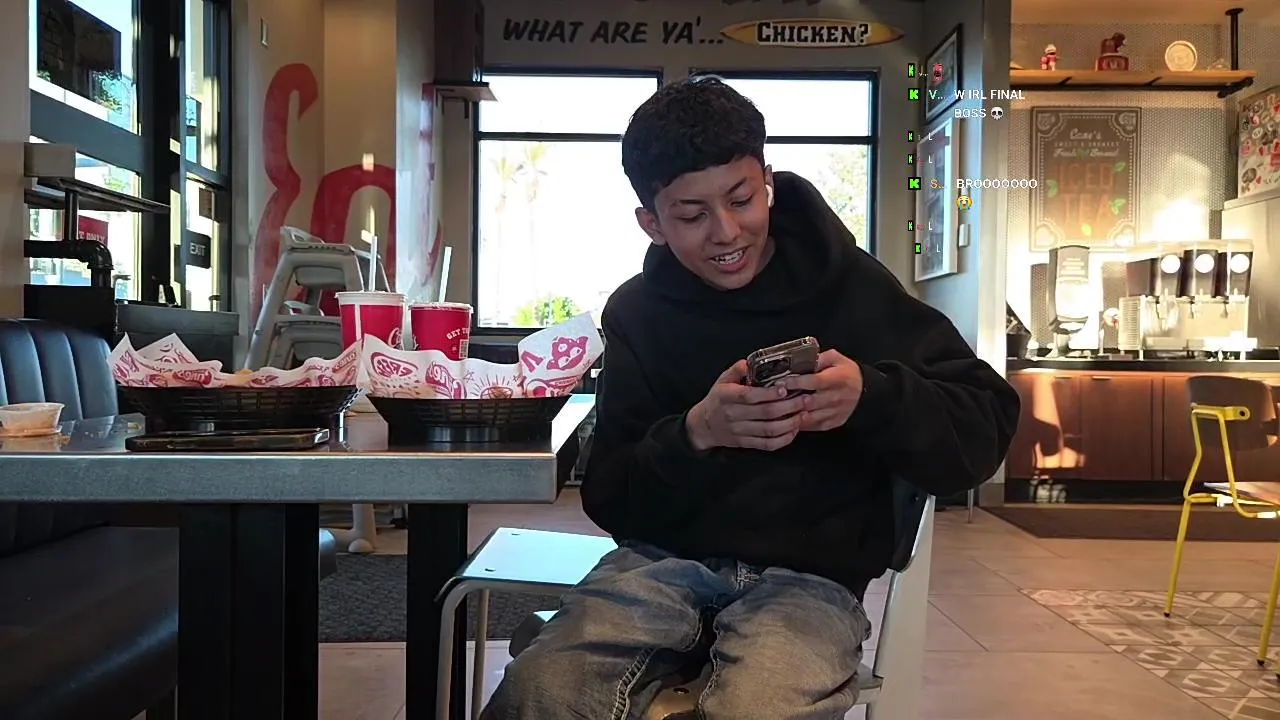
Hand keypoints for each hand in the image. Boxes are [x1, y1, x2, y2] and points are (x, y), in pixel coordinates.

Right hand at [686, 361, 806, 451]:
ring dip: (790, 423)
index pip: (749, 396)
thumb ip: (736, 370)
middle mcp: (734, 415)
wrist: (704, 426)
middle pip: (765, 413)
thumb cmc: (718, 400)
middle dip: (789, 406)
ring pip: (769, 430)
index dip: (769, 393)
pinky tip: (794, 430)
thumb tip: (748, 363)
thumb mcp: (722, 381)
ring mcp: (740, 431)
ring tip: (804, 414)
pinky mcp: (746, 443)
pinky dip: (784, 439)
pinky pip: (767, 444)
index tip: (785, 388)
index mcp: (727, 397)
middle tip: (806, 399)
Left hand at [780, 350, 863, 431]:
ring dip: (791, 414)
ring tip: (776, 410)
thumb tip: (799, 360)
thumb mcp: (836, 359)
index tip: (781, 382)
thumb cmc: (847, 373)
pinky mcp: (831, 423)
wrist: (865, 392)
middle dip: (789, 401)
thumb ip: (818, 359)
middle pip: (809, 402)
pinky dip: (798, 424)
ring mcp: (834, 413)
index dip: (797, 382)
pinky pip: (811, 426)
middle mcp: (835, 397)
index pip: (814, 381)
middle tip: (773, 398)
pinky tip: (787, 418)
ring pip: (808, 417)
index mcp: (837, 379)